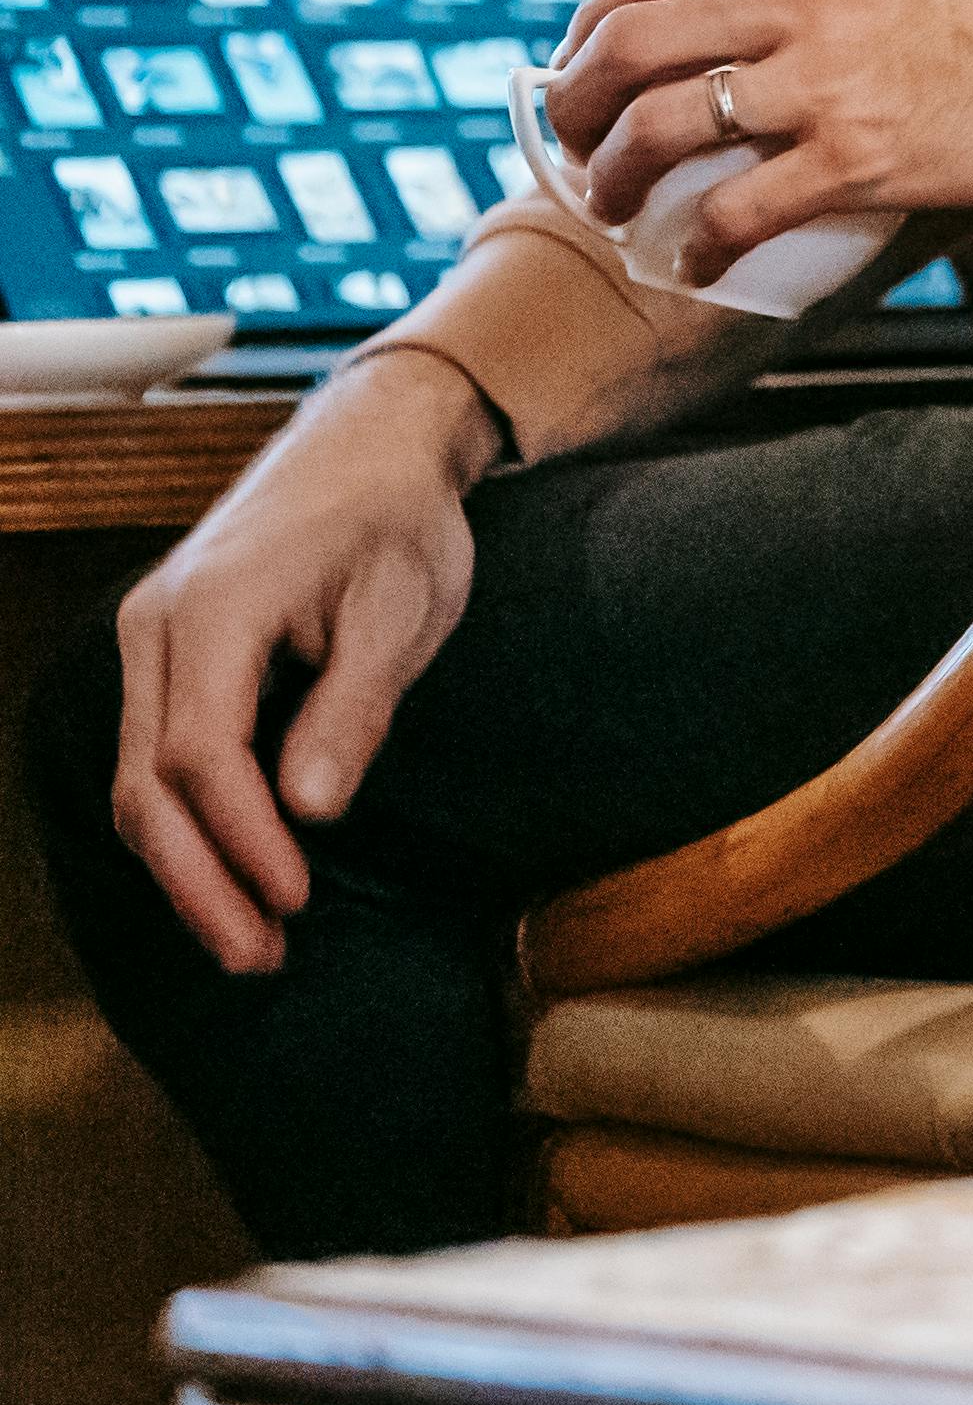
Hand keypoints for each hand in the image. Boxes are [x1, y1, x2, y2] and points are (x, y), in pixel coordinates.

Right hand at [111, 354, 495, 975]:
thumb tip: (308, 811)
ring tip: (251, 941)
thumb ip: (352, 707)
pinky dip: (187, 826)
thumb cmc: (397, 522)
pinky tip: (231, 878)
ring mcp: (148, 641)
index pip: (202, 756)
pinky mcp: (164, 656)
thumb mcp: (402, 609)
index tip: (295, 899)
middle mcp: (155, 628)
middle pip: (149, 785)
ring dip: (188, 869)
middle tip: (261, 959)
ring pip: (139, 781)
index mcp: (213, 610)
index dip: (241, 840)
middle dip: (200, 883)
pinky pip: (154, 757)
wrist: (368, 445)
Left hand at [546, 0, 972, 279]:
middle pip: (631, 39)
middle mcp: (804, 0)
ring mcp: (829, 78)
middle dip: (576, 102)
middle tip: (572, 146)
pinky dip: (696, 246)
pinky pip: (737, 208)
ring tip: (611, 208)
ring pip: (664, 122)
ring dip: (613, 176)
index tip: (578, 64)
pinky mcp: (861, 156)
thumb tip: (743, 29)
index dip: (591, 17)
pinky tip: (695, 266)